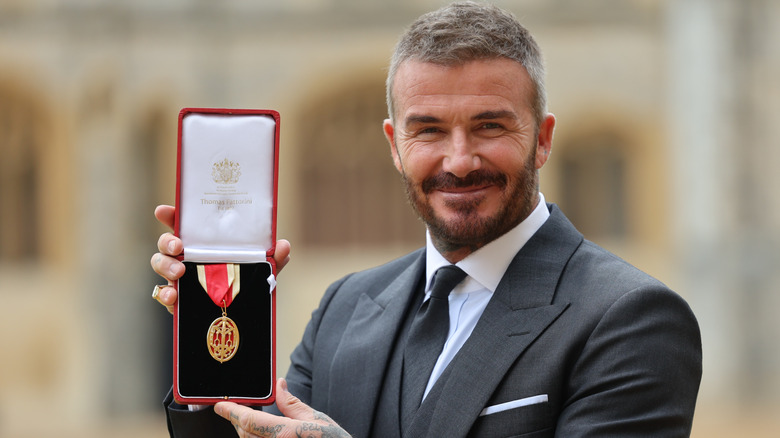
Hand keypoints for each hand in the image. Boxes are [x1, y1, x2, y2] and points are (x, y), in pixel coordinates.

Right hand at [150, 205, 291, 313]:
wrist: (243, 314)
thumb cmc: (246, 281)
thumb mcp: (262, 269)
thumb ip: (272, 258)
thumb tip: (283, 246)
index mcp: (205, 242)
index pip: (185, 223)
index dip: (172, 215)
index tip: (163, 211)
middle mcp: (187, 256)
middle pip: (166, 242)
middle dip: (167, 242)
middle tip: (178, 247)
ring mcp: (178, 277)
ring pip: (160, 265)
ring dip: (165, 266)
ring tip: (179, 273)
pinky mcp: (177, 299)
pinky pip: (163, 294)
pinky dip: (165, 295)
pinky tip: (173, 297)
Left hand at [215, 379, 349, 437]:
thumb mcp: (317, 419)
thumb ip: (292, 404)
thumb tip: (280, 385)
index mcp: (285, 433)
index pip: (248, 420)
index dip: (231, 411)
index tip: (219, 405)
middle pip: (244, 433)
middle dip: (239, 421)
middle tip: (238, 410)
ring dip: (247, 433)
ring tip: (251, 423)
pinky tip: (261, 435)